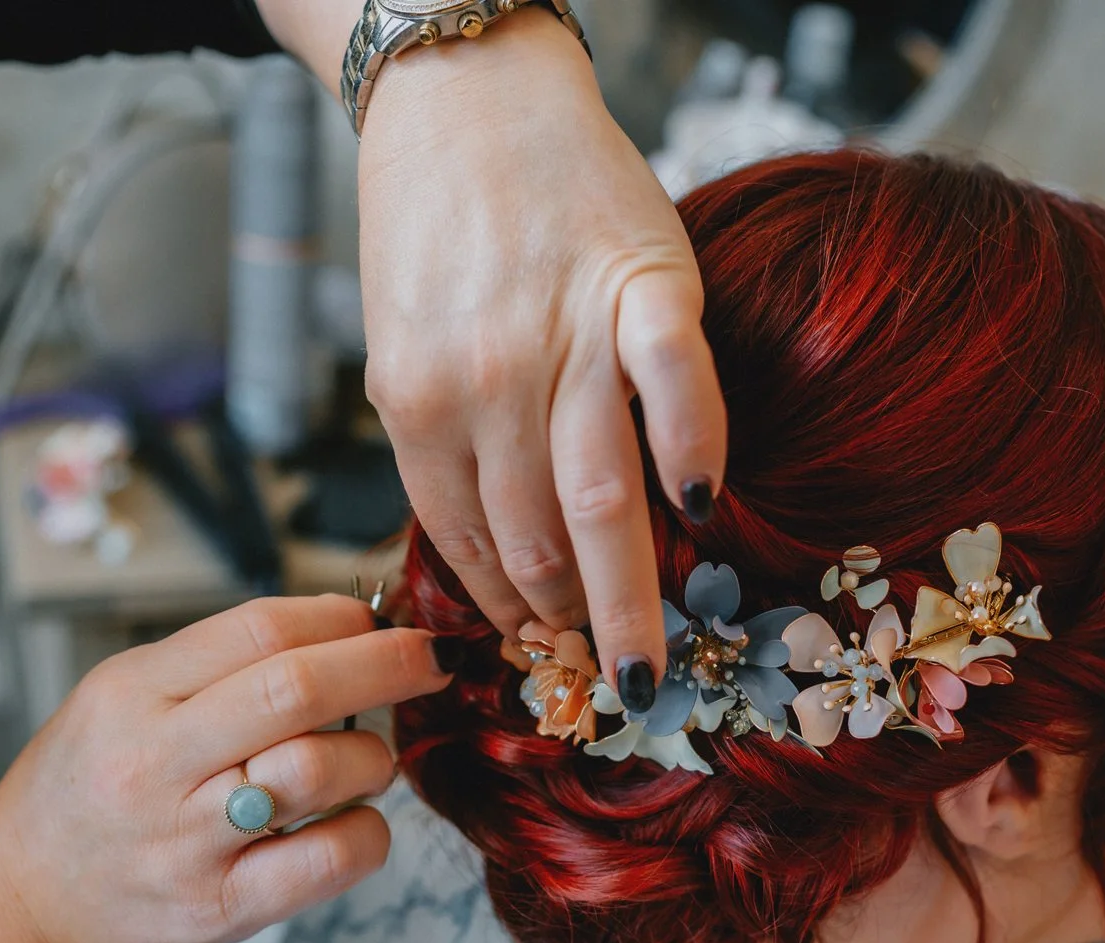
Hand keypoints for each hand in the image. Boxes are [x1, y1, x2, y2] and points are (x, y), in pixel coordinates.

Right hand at [0, 596, 454, 942]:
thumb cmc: (85, 790)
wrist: (17, 899)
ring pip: (319, 770)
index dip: (339, 617)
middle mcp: (155, 762)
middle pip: (298, 690)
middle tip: (426, 660)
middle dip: (387, 664)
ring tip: (367, 759)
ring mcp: (186, 841)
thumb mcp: (122, 697)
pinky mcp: (218, 909)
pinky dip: (366, 832)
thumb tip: (345, 629)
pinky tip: (353, 821)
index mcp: (130, 693)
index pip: (258, 630)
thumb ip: (218, 664)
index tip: (377, 621)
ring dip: (373, 755)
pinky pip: (328, 860)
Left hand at [354, 9, 726, 711]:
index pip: (463, 541)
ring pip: (600, 493)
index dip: (503, 613)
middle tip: (609, 685)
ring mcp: (564, 333)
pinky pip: (676, 386)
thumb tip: (498, 552)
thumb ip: (446, 440)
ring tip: (648, 652)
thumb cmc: (433, 228)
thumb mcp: (402, 344)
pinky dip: (693, 448)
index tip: (537, 660)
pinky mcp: (642, 282)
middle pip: (536, 539)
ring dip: (626, 589)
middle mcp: (481, 380)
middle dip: (570, 628)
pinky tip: (702, 503)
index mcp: (414, 401)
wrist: (466, 94)